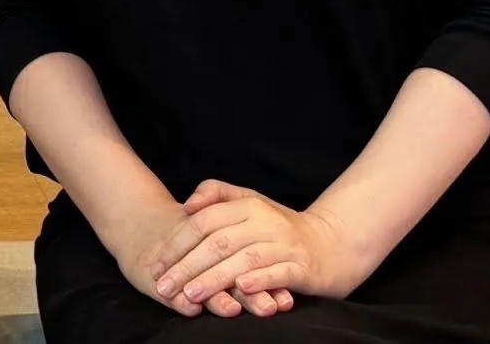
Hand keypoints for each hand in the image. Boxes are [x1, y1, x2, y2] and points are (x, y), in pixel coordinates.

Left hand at [151, 180, 366, 309]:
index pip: (204, 222)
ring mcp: (285, 245)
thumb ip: (217, 195)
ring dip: (215, 278)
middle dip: (188, 266)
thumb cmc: (280, 227)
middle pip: (219, 243)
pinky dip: (260, 280)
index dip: (177, 244)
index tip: (156, 265)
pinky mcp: (303, 267)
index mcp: (248, 205)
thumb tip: (187, 204)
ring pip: (244, 260)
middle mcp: (265, 222)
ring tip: (191, 294)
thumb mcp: (250, 203)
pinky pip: (278, 273)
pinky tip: (241, 289)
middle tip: (164, 286)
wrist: (333, 244)